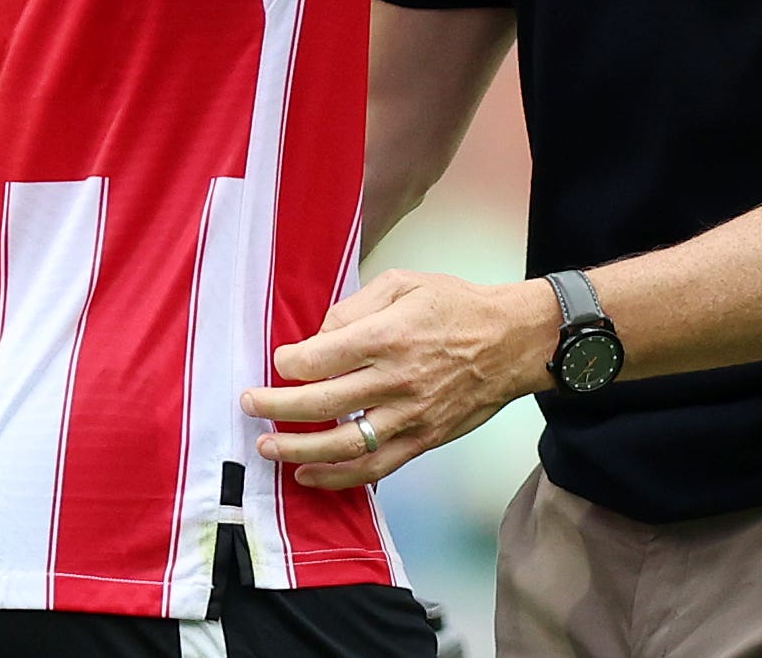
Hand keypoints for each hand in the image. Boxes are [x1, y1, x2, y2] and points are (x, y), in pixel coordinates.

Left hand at [244, 269, 552, 490]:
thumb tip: (319, 338)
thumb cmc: (456, 306)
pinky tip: (309, 474)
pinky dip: (338, 477)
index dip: (289, 363)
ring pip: (343, 445)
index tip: (278, 362)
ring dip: (297, 450)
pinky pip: (374, 468)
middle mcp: (396, 380)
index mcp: (388, 336)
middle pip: (322, 403)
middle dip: (276, 407)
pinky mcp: (422, 439)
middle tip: (249, 404)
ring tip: (266, 447)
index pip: (321, 358)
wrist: (512, 341)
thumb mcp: (404, 283)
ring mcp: (410, 416)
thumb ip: (355, 308)